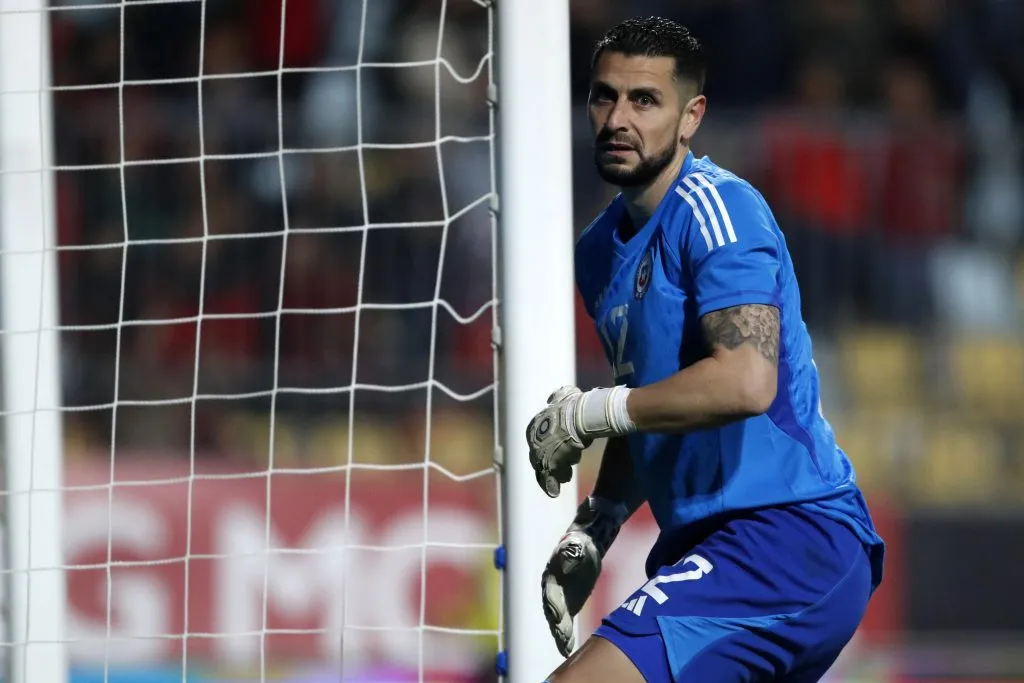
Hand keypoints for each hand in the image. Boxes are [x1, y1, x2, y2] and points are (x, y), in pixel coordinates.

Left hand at [526, 386, 590, 497]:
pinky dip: (551, 486)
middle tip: (564, 469)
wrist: (577, 416)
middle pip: (541, 457)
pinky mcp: (548, 464)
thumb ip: (558, 397)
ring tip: (566, 477)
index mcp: (534, 426)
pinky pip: (548, 479)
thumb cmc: (573, 406)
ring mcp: (539, 453)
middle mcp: (533, 441)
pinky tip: (554, 492)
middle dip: (554, 463)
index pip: (539, 442)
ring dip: (556, 473)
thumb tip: (558, 393)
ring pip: (545, 469)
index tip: (561, 453)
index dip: (552, 449)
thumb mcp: (563, 397)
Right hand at [542, 497, 627, 656]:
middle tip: (562, 637)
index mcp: (550, 576)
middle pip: (552, 610)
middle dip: (556, 624)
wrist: (583, 548)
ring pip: (556, 620)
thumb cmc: (580, 545)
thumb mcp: (576, 545)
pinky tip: (568, 649)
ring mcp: (558, 600)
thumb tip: (567, 558)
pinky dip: (565, 636)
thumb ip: (571, 552)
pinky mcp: (567, 607)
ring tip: (565, 648)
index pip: (551, 593)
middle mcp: (550, 591)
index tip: (556, 616)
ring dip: (560, 634)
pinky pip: (565, 624)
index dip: (553, 604)